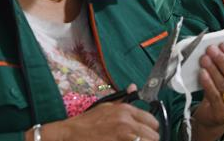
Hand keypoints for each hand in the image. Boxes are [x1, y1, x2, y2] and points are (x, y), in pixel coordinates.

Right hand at [36, 84, 159, 140]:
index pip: (153, 122)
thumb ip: (123, 98)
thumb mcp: (106, 105)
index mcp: (126, 110)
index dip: (151, 130)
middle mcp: (127, 122)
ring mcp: (122, 136)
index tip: (147, 134)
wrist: (70, 133)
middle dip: (149, 140)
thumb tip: (134, 87)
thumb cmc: (87, 122)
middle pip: (153, 136)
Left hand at [191, 43, 223, 140]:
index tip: (223, 45)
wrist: (212, 117)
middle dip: (222, 61)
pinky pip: (214, 95)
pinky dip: (208, 83)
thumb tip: (219, 49)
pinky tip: (202, 73)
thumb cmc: (222, 94)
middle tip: (212, 50)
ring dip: (213, 69)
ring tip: (205, 59)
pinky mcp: (222, 114)